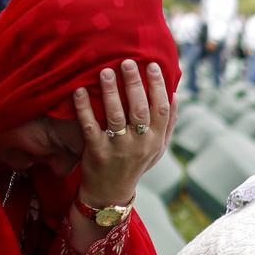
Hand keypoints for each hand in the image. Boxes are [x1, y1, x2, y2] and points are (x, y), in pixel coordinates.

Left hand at [74, 60, 176, 210]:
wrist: (111, 192)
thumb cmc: (136, 164)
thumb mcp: (158, 149)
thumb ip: (168, 124)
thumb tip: (175, 95)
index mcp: (156, 141)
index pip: (161, 109)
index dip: (158, 86)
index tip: (152, 65)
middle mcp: (140, 145)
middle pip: (139, 110)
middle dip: (134, 84)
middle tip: (127, 62)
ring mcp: (118, 149)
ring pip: (115, 116)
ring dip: (110, 92)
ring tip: (105, 71)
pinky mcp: (96, 152)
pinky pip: (89, 126)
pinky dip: (84, 108)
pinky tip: (79, 90)